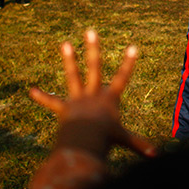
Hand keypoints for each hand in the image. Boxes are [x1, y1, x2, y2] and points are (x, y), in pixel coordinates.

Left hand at [29, 30, 155, 157]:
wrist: (85, 142)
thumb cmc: (107, 140)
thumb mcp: (125, 140)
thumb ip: (140, 145)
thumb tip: (157, 156)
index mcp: (109, 99)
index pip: (122, 78)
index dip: (128, 63)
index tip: (133, 47)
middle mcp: (93, 94)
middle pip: (94, 67)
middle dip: (93, 49)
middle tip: (90, 31)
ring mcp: (78, 99)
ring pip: (73, 76)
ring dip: (69, 60)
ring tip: (64, 43)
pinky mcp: (64, 109)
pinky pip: (52, 102)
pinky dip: (42, 97)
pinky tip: (32, 91)